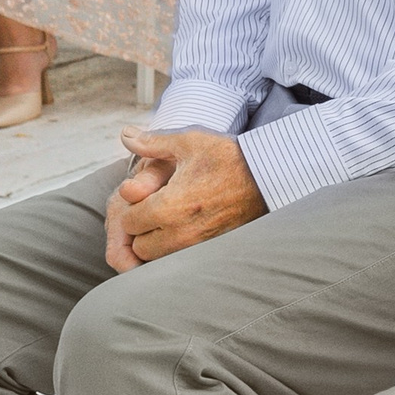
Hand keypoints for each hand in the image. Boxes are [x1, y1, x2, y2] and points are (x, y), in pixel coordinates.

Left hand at [107, 129, 267, 270]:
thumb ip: (152, 142)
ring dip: (157, 243)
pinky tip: (188, 227)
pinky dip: (176, 249)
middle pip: (139, 246)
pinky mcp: (212, 249)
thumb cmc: (228, 157)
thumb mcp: (189, 142)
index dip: (133, 207)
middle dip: (142, 229)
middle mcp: (180, 232)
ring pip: (158, 258)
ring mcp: (198, 245)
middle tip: (157, 209)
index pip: (128, 222)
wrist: (269, 176)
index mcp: (167, 207)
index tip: (147, 196)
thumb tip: (125, 134)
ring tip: (170, 220)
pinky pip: (180, 259)